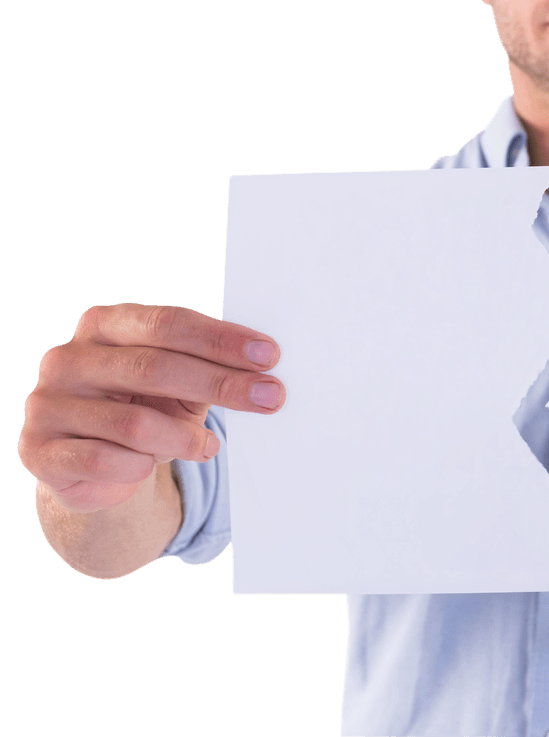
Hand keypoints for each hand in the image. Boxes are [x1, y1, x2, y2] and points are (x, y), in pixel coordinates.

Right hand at [19, 303, 283, 513]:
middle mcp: (68, 357)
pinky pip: (105, 461)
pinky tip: (153, 466)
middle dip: (221, 384)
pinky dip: (142, 466)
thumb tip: (268, 364)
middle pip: (155, 367)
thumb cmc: (145, 408)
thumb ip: (212, 367)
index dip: (221, 340)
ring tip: (207, 446)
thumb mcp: (180, 383)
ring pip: (133, 423)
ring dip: (183, 438)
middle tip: (271, 397)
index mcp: (104, 324)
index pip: (168, 323)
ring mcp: (46, 403)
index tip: (270, 355)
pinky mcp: (37, 450)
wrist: (93, 466)